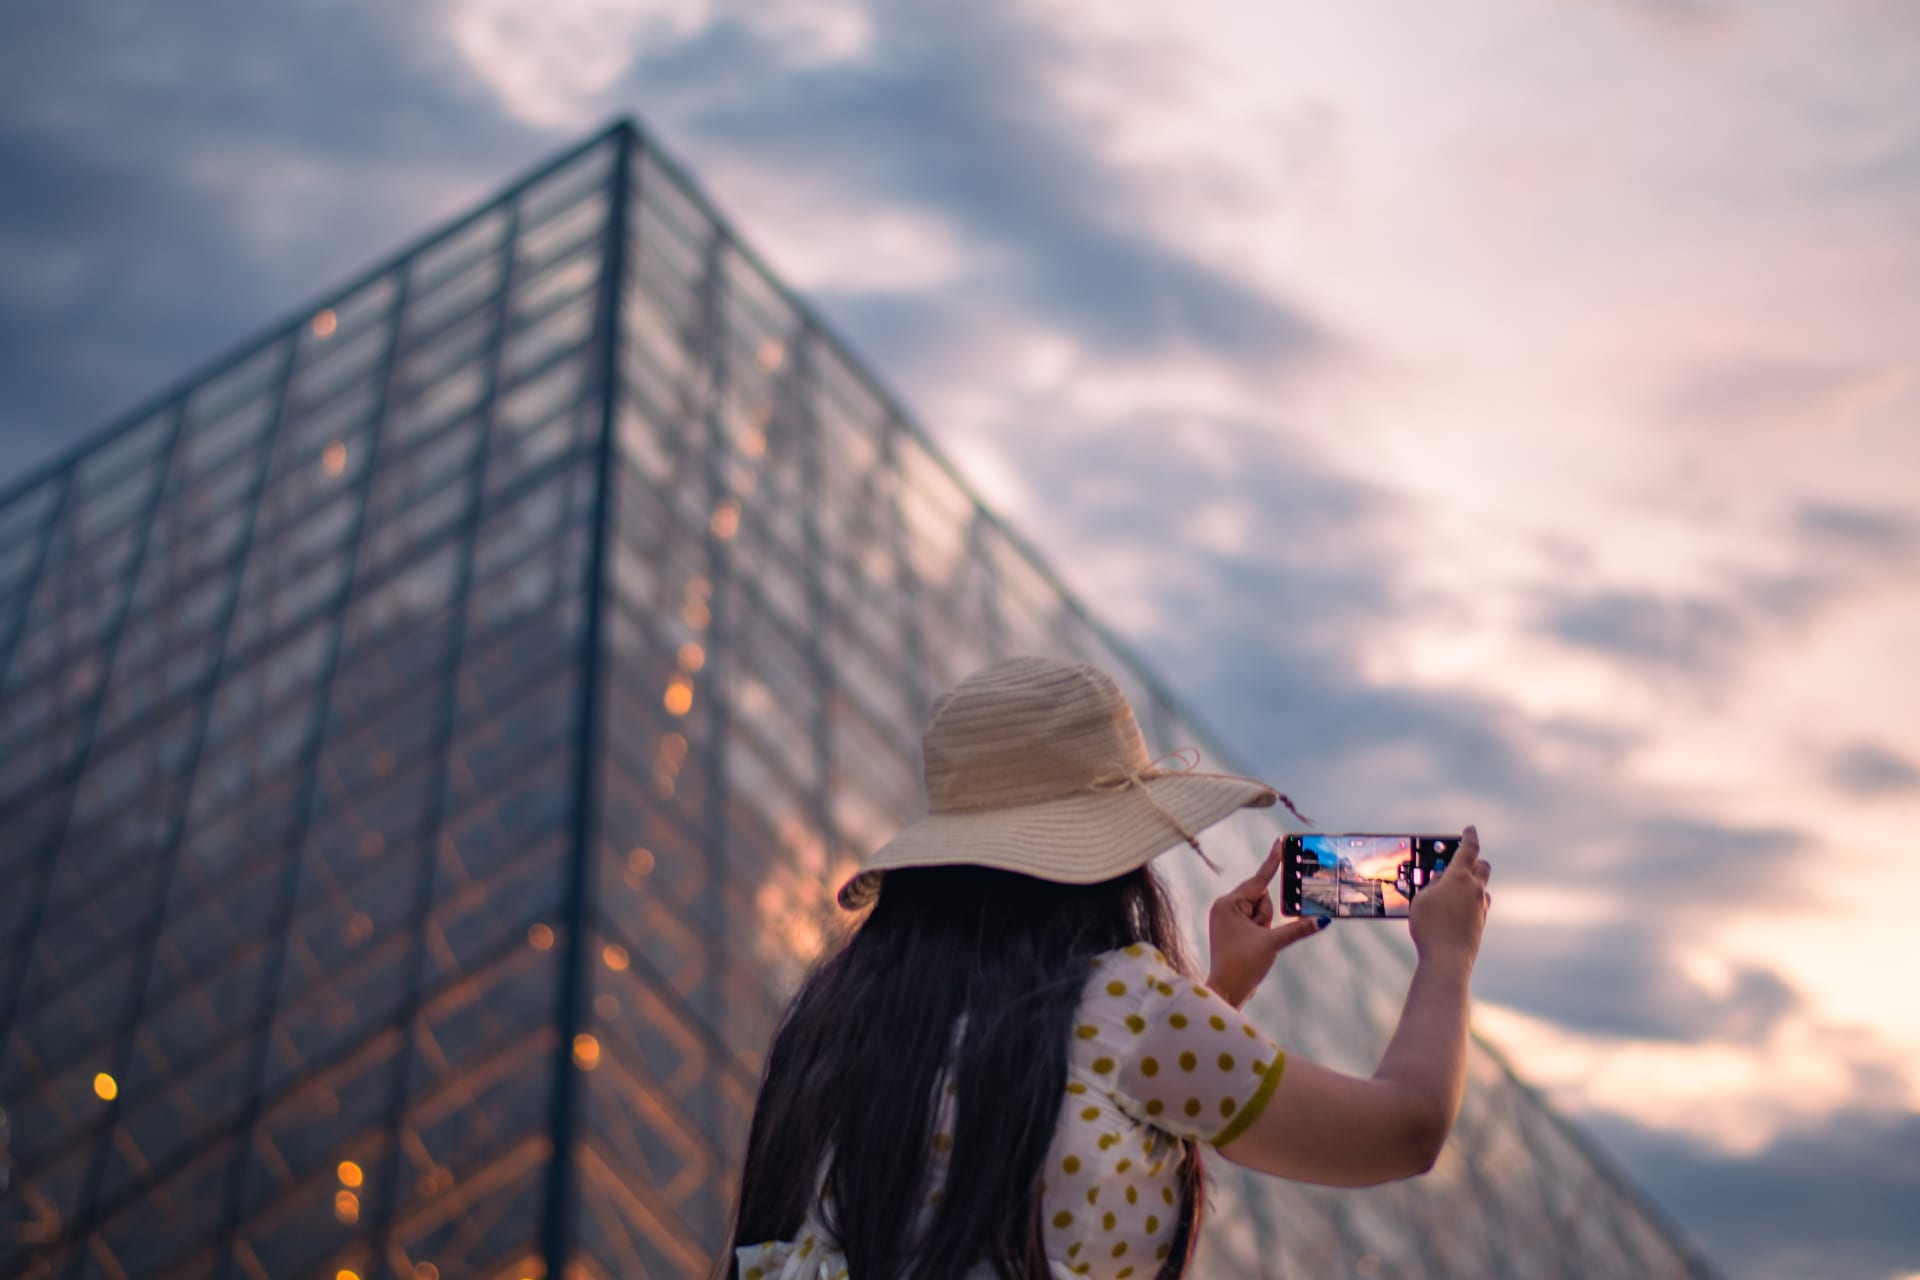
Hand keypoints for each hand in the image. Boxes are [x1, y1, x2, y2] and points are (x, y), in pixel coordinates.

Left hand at [1207, 839, 1329, 1007]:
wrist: (1226, 991)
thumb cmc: (1243, 965)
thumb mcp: (1273, 943)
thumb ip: (1298, 928)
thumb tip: (1323, 920)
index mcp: (1229, 903)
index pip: (1258, 879)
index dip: (1273, 862)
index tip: (1279, 842)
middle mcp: (1224, 906)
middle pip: (1260, 898)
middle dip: (1267, 916)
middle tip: (1260, 935)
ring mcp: (1226, 917)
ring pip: (1259, 910)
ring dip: (1264, 925)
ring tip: (1255, 944)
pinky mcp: (1230, 928)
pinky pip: (1253, 920)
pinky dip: (1260, 929)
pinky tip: (1253, 945)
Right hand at [1408, 825, 1490, 964]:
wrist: (1448, 957)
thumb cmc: (1430, 926)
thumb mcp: (1421, 899)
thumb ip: (1431, 885)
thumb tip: (1441, 880)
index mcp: (1459, 877)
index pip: (1469, 849)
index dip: (1469, 837)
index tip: (1470, 829)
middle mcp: (1475, 889)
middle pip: (1482, 866)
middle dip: (1474, 861)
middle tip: (1460, 862)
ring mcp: (1480, 906)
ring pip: (1481, 886)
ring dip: (1471, 883)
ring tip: (1452, 890)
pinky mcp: (1480, 921)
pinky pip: (1478, 904)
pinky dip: (1469, 901)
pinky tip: (1455, 909)